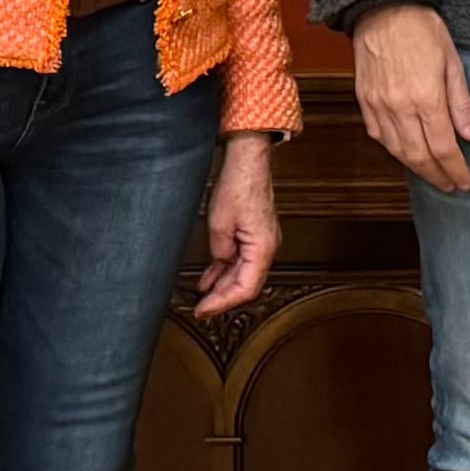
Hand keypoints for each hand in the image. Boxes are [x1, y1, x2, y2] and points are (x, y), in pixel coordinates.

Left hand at [191, 133, 280, 314]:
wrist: (247, 161)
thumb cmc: (240, 184)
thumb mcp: (219, 223)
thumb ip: (220, 252)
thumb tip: (220, 265)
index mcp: (263, 248)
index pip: (246, 288)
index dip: (223, 302)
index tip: (204, 309)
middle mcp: (267, 247)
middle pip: (246, 284)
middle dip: (223, 299)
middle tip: (202, 309)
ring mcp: (261, 241)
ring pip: (243, 274)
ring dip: (223, 286)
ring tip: (203, 298)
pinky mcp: (253, 234)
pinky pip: (241, 260)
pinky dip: (225, 271)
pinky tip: (209, 279)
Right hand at [353, 1, 469, 191]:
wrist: (384, 8)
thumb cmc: (422, 29)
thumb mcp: (453, 61)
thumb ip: (461, 102)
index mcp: (426, 98)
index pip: (444, 147)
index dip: (455, 169)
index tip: (465, 182)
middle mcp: (400, 107)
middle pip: (419, 156)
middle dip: (437, 176)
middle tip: (450, 186)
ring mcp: (378, 105)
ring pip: (397, 150)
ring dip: (416, 168)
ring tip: (432, 174)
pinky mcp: (364, 100)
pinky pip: (378, 135)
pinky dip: (393, 149)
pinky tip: (406, 152)